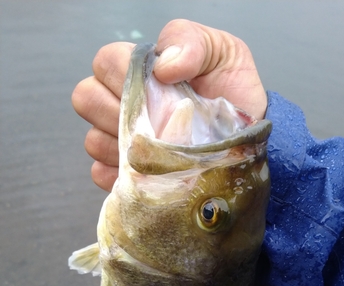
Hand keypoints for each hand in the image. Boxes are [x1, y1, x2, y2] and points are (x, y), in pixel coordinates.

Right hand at [71, 19, 266, 191]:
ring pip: (93, 140)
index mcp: (139, 71)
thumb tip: (163, 66)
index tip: (158, 90)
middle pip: (87, 99)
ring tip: (160, 150)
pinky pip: (101, 174)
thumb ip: (190, 41)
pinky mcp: (125, 174)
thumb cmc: (232, 93)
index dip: (124, 75)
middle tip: (157, 123)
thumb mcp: (222, 52)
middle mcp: (122, 104)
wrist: (246, 137)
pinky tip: (151, 174)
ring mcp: (120, 141)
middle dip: (119, 111)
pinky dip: (121, 176)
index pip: (104, 63)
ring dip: (124, 147)